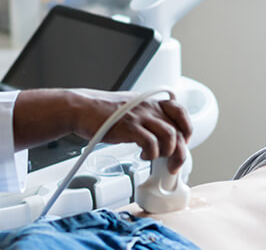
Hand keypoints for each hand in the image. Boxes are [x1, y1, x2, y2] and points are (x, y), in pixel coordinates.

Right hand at [12, 88, 191, 171]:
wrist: (79, 109)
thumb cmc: (100, 112)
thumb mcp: (129, 109)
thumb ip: (145, 118)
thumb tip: (158, 136)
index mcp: (149, 101)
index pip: (179, 110)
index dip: (186, 128)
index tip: (183, 142)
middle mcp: (147, 107)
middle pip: (178, 129)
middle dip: (180, 151)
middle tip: (174, 164)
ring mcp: (139, 116)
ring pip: (169, 136)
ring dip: (167, 153)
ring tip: (156, 160)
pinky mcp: (129, 127)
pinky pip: (151, 144)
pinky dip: (151, 154)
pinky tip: (143, 156)